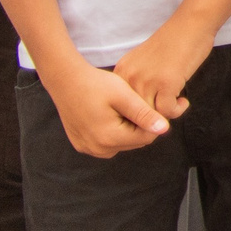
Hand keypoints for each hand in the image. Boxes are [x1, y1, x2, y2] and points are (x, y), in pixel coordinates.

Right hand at [45, 62, 167, 157]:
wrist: (65, 81)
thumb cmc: (96, 84)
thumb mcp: (124, 96)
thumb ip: (144, 114)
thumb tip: (165, 129)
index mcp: (109, 138)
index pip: (146, 137)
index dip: (154, 121)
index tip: (152, 103)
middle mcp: (97, 149)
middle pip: (135, 142)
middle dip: (141, 126)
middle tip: (137, 103)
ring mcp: (87, 148)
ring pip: (123, 143)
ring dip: (129, 129)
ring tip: (124, 107)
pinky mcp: (82, 144)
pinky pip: (108, 143)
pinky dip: (115, 131)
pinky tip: (113, 113)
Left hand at [113, 15, 213, 123]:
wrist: (190, 25)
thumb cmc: (172, 42)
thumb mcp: (143, 61)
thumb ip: (137, 80)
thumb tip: (139, 107)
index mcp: (121, 72)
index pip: (119, 105)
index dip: (135, 113)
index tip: (150, 111)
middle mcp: (130, 78)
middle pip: (133, 113)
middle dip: (149, 118)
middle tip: (163, 114)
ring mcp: (147, 81)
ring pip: (149, 115)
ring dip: (163, 116)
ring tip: (174, 106)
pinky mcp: (166, 84)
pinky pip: (167, 111)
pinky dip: (177, 110)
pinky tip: (183, 102)